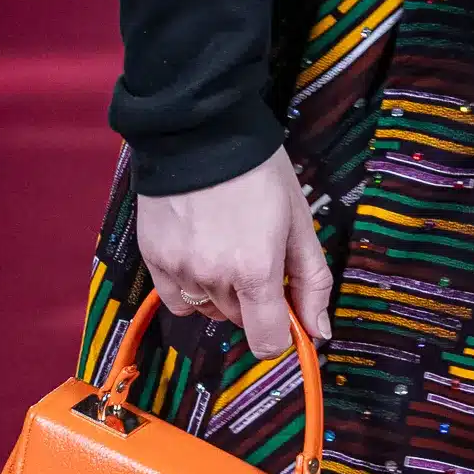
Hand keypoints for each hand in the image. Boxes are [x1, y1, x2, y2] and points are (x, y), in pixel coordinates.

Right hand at [136, 146, 332, 359]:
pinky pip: (176, 300)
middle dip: (252, 300)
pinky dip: (190, 289)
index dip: (280, 334)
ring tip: (223, 246)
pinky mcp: (154, 260)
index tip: (281, 310)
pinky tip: (198, 255)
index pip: (267, 342)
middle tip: (253, 253)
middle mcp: (215, 278)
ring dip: (221, 292)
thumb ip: (312, 282)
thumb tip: (320, 333)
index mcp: (257, 271)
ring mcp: (180, 270)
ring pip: (208, 310)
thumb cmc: (259, 172)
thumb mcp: (297, 222)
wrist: (199, 130)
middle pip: (240, 321)